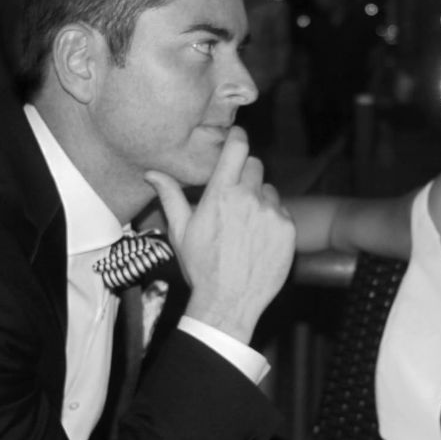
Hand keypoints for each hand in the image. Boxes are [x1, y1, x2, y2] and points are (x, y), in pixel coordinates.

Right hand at [145, 127, 295, 342]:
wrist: (229, 302)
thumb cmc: (201, 267)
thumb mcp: (181, 231)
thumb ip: (170, 196)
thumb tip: (152, 173)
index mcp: (221, 193)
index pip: (237, 148)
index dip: (238, 137)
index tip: (237, 137)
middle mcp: (249, 197)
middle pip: (255, 166)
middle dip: (246, 174)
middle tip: (236, 196)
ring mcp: (271, 213)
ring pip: (269, 191)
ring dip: (260, 200)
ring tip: (246, 226)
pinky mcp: (288, 229)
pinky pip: (282, 213)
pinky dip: (273, 221)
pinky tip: (259, 240)